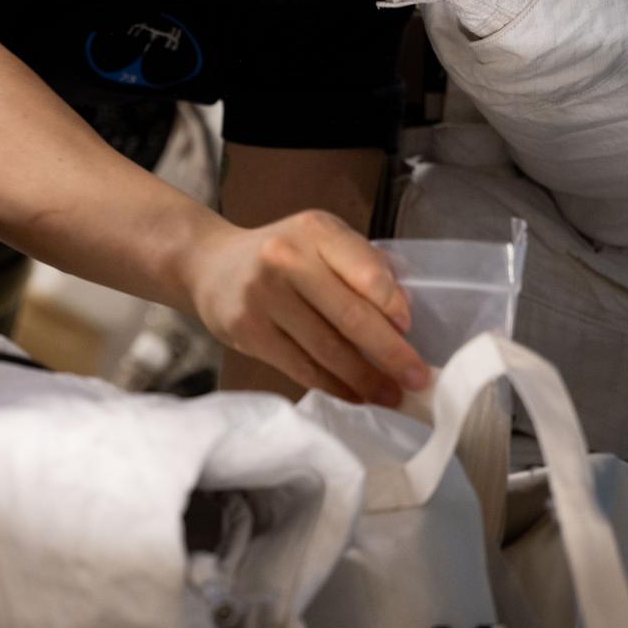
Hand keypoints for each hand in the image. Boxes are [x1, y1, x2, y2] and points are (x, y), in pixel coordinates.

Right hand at [183, 210, 428, 403]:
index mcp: (316, 231)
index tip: (410, 331)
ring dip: (365, 378)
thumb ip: (360, 266)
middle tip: (417, 379)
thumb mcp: (320, 242)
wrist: (210, 264)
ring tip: (391, 396)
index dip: (393, 305)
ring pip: (326, 348)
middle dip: (390, 353)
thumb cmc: (281, 255)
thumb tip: (402, 313)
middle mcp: (286, 259)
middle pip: (350, 315)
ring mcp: (262, 296)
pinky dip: (333, 386)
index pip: (365, 271)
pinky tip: (354, 395)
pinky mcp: (247, 331)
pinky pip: (300, 367)